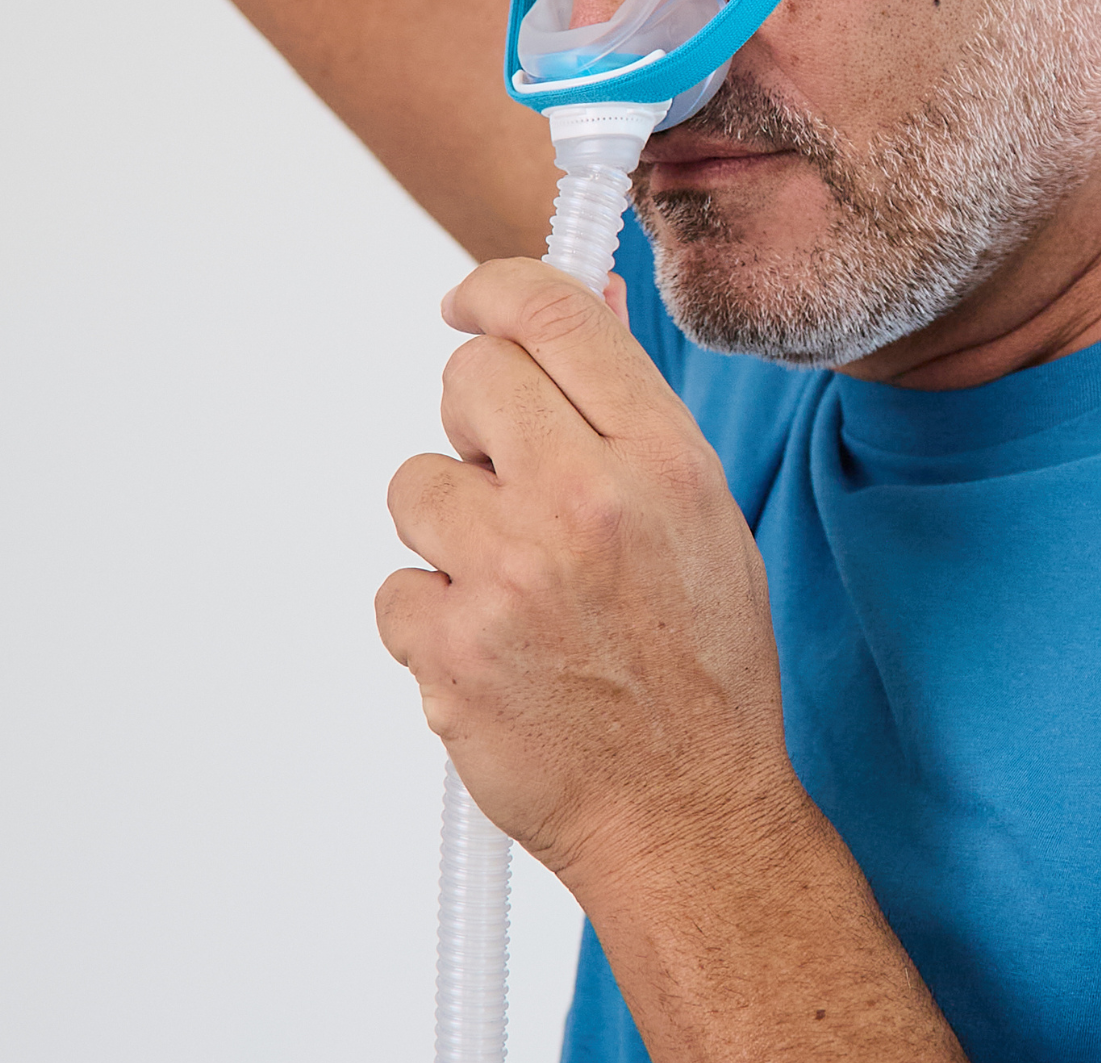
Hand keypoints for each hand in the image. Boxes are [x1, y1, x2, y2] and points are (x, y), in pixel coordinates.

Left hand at [375, 259, 796, 888]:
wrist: (689, 810)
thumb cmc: (704, 663)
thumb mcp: (702, 512)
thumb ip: (633, 409)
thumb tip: (591, 300)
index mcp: (662, 460)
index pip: (556, 316)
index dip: (497, 289)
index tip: (471, 300)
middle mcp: (586, 504)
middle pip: (467, 377)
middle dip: (477, 415)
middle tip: (510, 470)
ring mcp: (510, 579)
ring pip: (416, 483)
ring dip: (450, 525)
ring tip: (514, 582)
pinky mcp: (450, 653)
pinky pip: (397, 587)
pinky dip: (433, 615)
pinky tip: (495, 648)